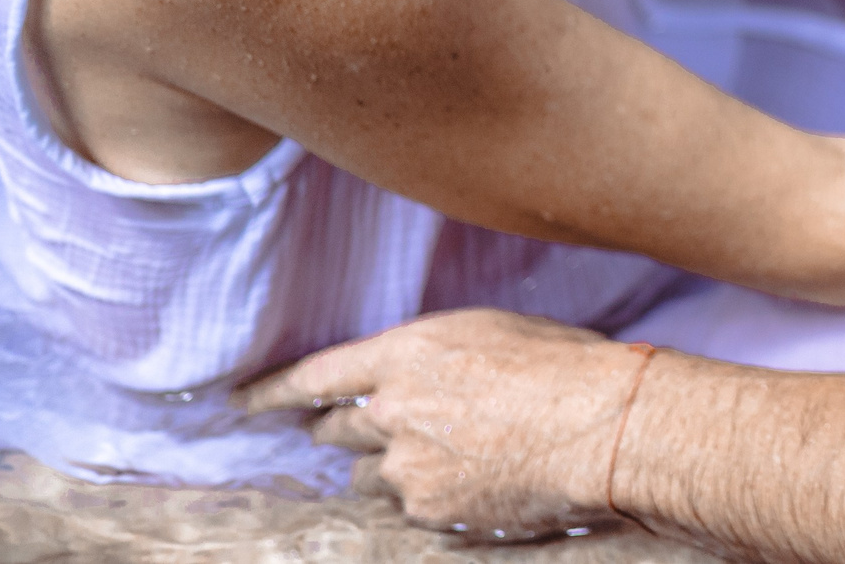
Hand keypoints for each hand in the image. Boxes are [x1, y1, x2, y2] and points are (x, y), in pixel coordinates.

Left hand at [239, 310, 639, 540]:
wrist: (603, 426)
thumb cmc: (568, 367)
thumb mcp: (495, 335)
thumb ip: (437, 358)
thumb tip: (420, 375)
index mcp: (408, 351)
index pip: (315, 375)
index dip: (272, 391)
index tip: (241, 403)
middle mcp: (392, 408)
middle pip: (335, 427)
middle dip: (334, 430)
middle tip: (340, 433)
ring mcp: (405, 466)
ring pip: (367, 475)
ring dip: (387, 468)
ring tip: (439, 459)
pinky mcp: (427, 509)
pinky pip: (407, 506)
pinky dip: (426, 496)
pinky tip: (471, 483)